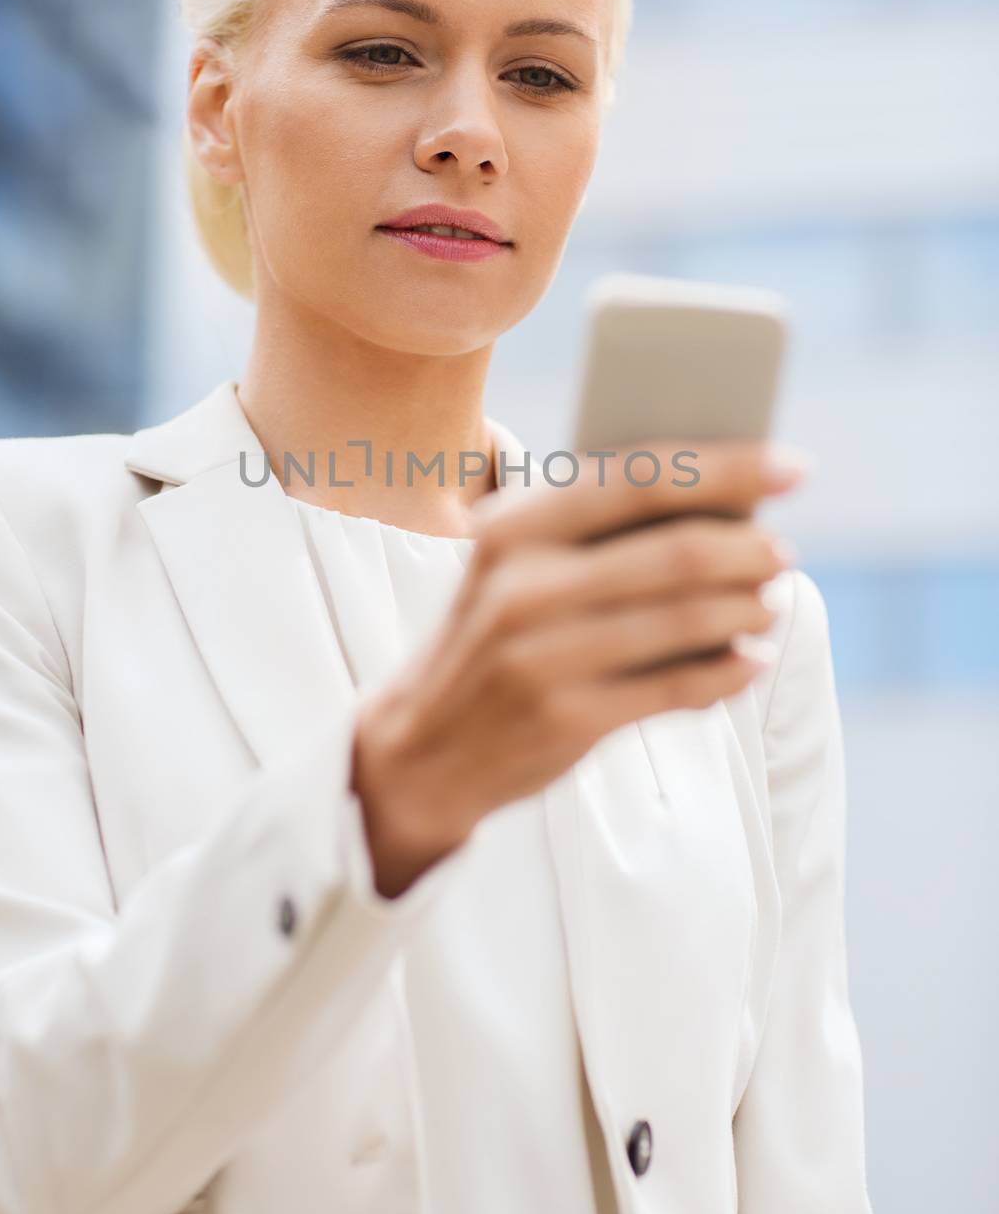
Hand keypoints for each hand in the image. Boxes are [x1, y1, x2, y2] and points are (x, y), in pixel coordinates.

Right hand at [349, 438, 808, 896]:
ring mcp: (544, 656)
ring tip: (766, 603)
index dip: (729, 468)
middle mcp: (523, 586)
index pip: (640, 478)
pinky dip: (726, 673)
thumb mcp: (514, 567)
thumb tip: (725, 505)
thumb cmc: (493, 637)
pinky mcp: (566, 718)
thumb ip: (593, 531)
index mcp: (513, 528)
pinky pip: (676, 689)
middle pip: (676, 552)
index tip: (793, 466)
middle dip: (748, 549)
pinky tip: (748, 662)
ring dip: (745, 609)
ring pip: (686, 620)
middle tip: (783, 550)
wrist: (420, 747)